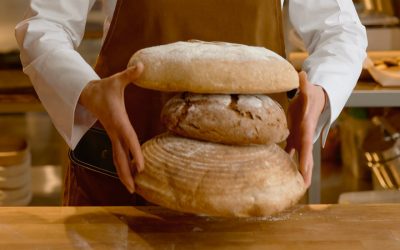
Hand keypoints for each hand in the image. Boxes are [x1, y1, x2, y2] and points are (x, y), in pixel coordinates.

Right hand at [79, 62, 144, 192]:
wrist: (87, 93)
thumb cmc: (104, 87)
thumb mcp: (116, 79)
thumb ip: (129, 74)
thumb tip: (142, 65)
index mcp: (118, 121)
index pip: (128, 139)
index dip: (135, 152)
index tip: (142, 167)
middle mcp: (115, 131)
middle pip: (121, 156)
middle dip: (126, 173)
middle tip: (134, 190)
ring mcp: (112, 135)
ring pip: (117, 158)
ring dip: (123, 173)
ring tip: (131, 188)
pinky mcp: (112, 135)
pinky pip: (117, 153)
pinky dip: (122, 165)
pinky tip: (129, 174)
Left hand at [286, 71, 325, 187]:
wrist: (314, 97)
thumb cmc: (311, 94)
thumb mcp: (308, 89)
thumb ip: (303, 84)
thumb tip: (300, 72)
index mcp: (306, 130)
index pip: (306, 149)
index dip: (305, 162)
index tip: (304, 176)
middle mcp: (303, 137)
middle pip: (304, 158)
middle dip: (303, 174)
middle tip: (301, 190)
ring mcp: (298, 138)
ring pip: (296, 158)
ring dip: (293, 171)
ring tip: (290, 187)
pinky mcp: (292, 137)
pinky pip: (288, 151)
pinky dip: (283, 161)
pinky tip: (276, 170)